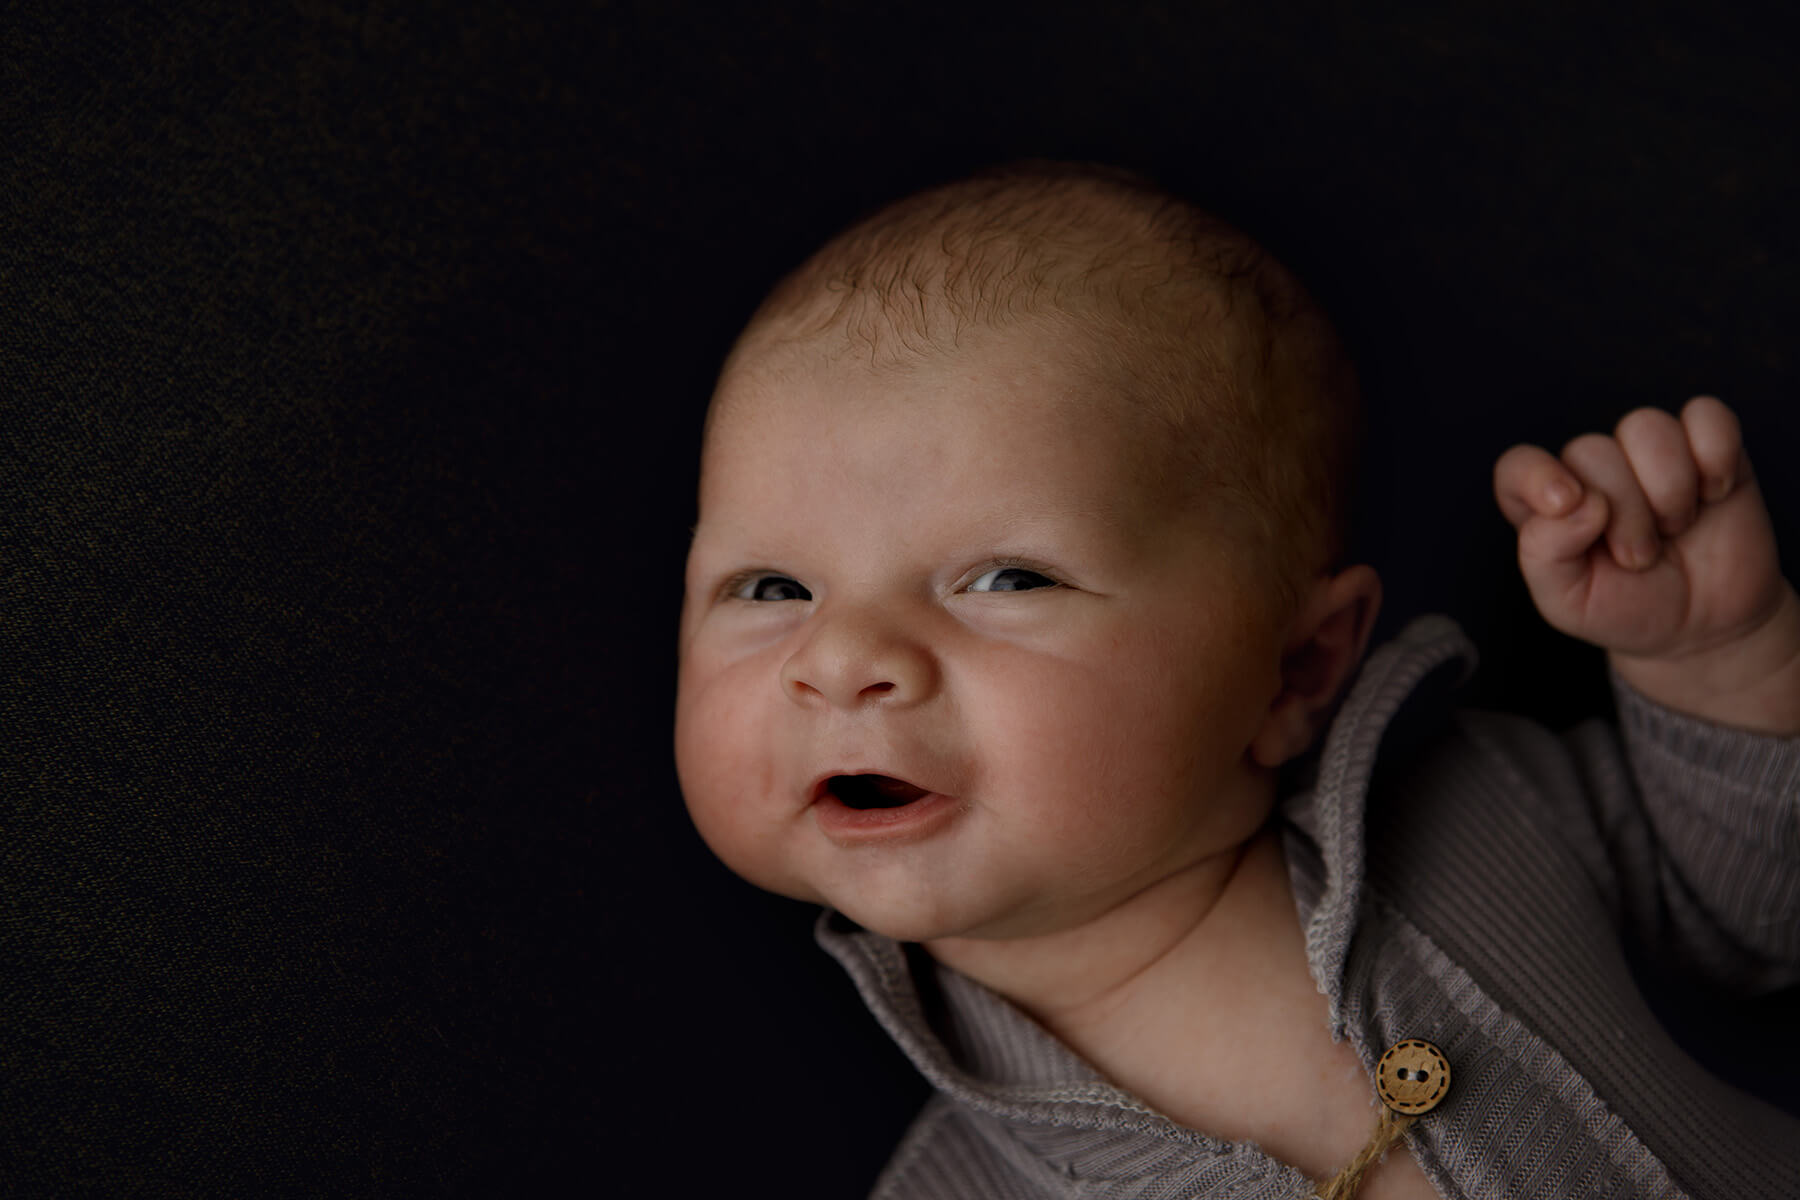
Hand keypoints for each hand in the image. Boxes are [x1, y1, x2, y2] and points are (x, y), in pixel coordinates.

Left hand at [1494, 396, 1793, 678]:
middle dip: (1625, 514)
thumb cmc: (1628, 609)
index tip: (1566, 504)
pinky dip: (1715, 456)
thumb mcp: (1569, 602)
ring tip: (1675, 528)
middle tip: (1641, 557)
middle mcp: (1593, 470)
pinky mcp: (1706, 446)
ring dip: (1668, 489)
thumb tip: (1576, 501)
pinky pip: (1706, 415)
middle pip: (1591, 450)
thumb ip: (1545, 553)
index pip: (1518, 466)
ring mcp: (1649, 454)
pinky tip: (1714, 495)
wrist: (1705, 624)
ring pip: (1646, 427)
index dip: (1535, 476)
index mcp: (1547, 505)